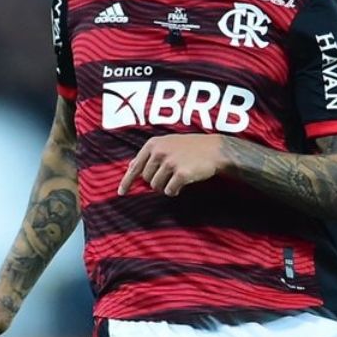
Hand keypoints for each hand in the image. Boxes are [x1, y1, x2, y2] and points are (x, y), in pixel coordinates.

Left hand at [118, 135, 232, 196]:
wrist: (215, 150)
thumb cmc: (191, 147)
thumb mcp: (167, 143)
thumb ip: (149, 154)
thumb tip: (130, 166)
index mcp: (153, 144)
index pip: (135, 166)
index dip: (127, 181)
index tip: (121, 193)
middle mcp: (159, 152)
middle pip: (147, 178)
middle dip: (156, 182)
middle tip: (169, 177)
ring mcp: (170, 163)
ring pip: (157, 186)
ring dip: (165, 187)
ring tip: (176, 179)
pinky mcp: (181, 174)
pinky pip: (169, 191)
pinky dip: (174, 191)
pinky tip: (182, 185)